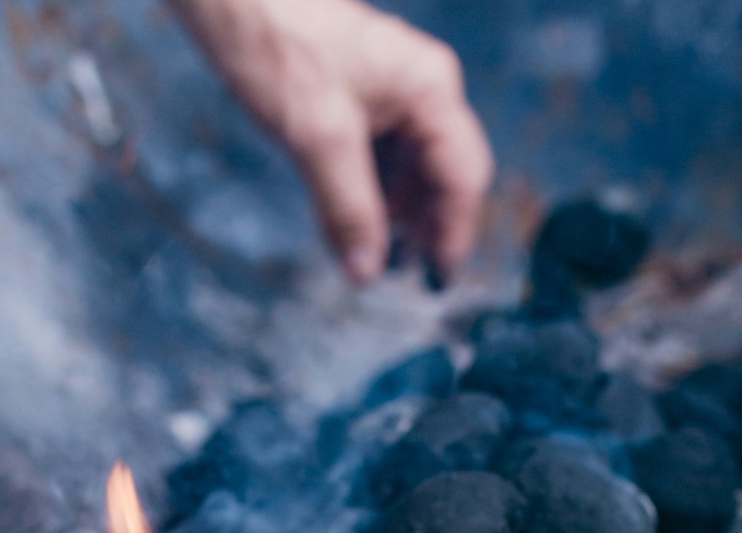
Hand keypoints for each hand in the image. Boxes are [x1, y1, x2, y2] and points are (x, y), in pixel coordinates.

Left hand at [172, 0, 492, 285]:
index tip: (436, 282)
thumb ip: (348, 210)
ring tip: (373, 258)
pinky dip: (369, 196)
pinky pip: (377, 160)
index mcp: (429, 90)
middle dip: (425, 228)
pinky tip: (351, 224)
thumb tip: (368, 273)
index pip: (463, 177)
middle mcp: (420, 92)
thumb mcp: (317, 136)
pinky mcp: (357, 100)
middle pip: (442, 176)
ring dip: (396, 217)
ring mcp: (389, 95)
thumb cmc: (278, 42)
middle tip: (402, 277)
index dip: (454, 234)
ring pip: (408, 172)